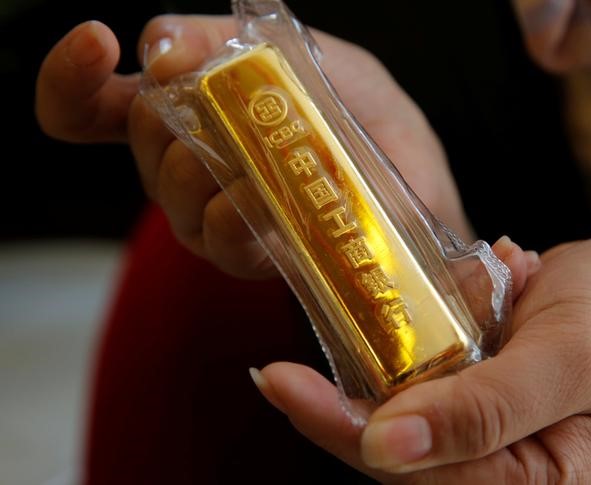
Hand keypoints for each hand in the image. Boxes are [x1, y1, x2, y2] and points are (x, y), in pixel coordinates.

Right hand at [36, 16, 473, 278]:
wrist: (417, 180)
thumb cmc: (363, 118)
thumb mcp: (308, 56)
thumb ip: (230, 42)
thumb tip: (156, 42)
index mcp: (193, 114)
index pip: (96, 105)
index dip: (71, 77)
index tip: (94, 41)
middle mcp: (191, 168)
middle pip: (140, 139)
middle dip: (165, 112)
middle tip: (212, 97)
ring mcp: (216, 216)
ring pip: (170, 192)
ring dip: (196, 165)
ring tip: (241, 153)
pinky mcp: (253, 256)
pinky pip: (219, 239)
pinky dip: (229, 214)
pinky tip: (250, 197)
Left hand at [252, 234, 590, 482]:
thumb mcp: (569, 358)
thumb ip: (486, 410)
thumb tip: (385, 448)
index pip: (416, 472)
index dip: (338, 430)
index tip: (277, 382)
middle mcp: (501, 470)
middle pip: (394, 447)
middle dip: (348, 396)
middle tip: (285, 364)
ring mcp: (482, 433)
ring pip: (399, 406)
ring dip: (395, 349)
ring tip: (457, 297)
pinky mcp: (471, 395)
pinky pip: (420, 370)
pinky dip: (423, 327)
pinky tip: (474, 287)